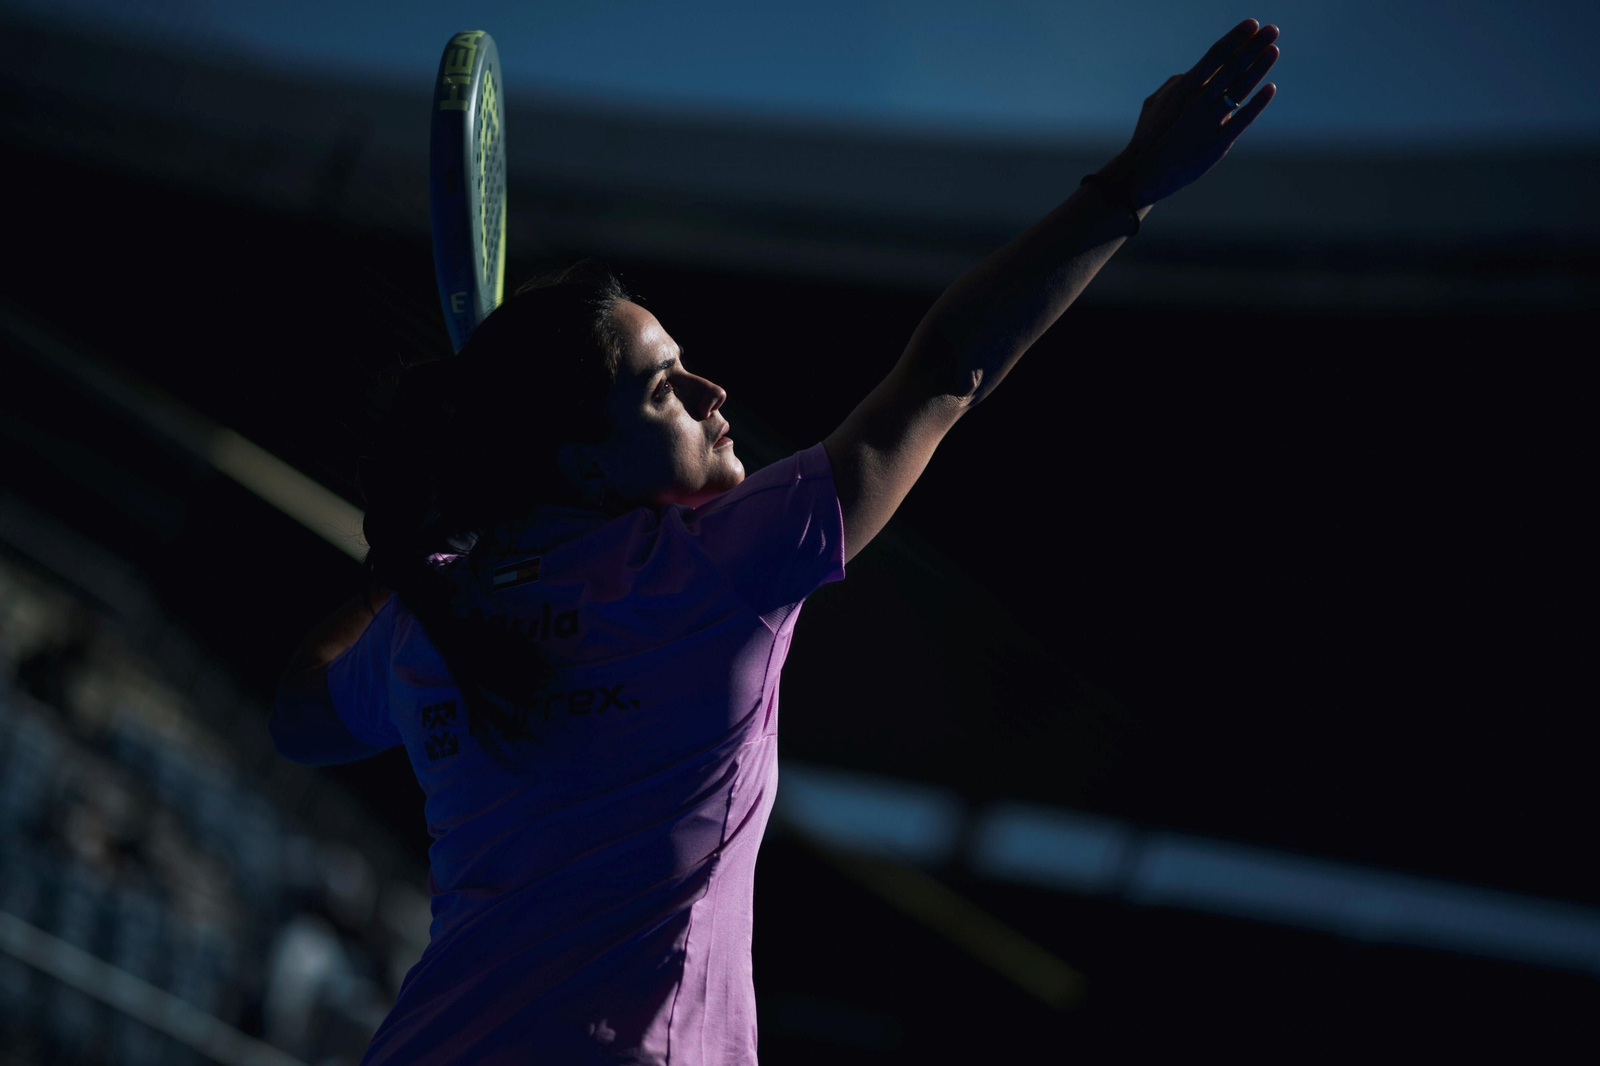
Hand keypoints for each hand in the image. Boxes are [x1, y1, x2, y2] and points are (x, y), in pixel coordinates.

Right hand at [1101, 19, 1279, 206]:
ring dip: (1258, 68)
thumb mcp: (1155, 103)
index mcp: (1182, 89)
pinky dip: (1257, 104)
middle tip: (1273, 29)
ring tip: (1274, 50)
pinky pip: (1241, 120)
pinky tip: (1270, 88)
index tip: (1252, 24)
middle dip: (1253, 47)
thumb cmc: (1148, 136)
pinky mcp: (1217, 145)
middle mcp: (1197, 102)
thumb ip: (1176, 84)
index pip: (1214, 56)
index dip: (1235, 38)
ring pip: (1239, 90)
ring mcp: (1208, 123)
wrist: (1144, 173)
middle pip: (1231, 68)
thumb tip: (1195, 71)